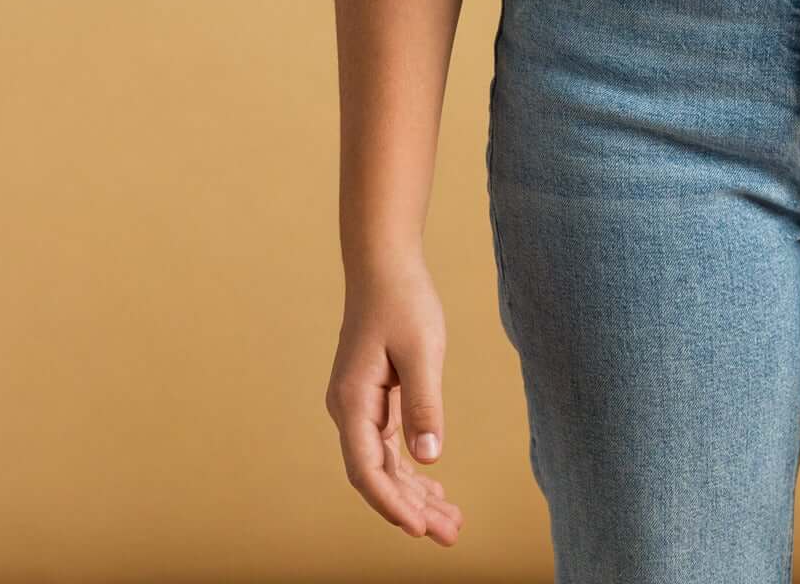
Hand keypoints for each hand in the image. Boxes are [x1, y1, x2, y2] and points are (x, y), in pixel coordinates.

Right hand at [324, 259, 464, 546]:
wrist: (384, 264)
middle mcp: (349, 410)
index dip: (392, 504)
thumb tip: (429, 458)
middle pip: (377, 475)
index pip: (367, 470)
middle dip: (412, 509)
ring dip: (414, 494)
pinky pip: (388, 446)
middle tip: (451, 535)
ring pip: (384, 465)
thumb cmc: (402, 300)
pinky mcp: (373, 399)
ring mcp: (359, 406)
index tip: (419, 530)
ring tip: (450, 522)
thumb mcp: (421, 350)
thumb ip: (424, 404)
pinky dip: (411, 469)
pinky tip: (434, 487)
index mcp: (352, 402)